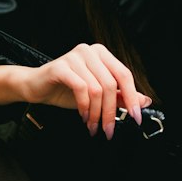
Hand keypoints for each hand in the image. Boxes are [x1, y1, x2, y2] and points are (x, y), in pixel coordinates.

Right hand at [0, 43, 150, 139]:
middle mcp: (90, 51)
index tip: (135, 118)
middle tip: (109, 130)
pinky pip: (81, 88)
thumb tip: (144, 102)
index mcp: (102, 54)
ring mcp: (75, 56)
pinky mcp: (61, 66)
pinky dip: (84, 107)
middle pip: (111, 84)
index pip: (124, 75)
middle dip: (111, 111)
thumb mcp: (98, 95)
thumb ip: (120, 96)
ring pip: (96, 89)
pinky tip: (83, 116)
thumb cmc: (67, 89)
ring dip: (96, 113)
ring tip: (93, 126)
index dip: (132, 98)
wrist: (37, 87)